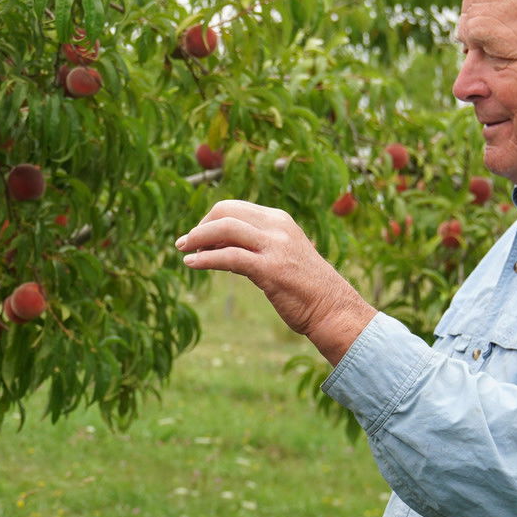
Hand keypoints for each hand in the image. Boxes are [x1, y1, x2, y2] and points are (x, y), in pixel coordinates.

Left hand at [176, 200, 377, 363]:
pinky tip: (191, 265)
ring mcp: (274, 246)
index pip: (234, 207)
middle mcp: (277, 226)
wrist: (333, 308)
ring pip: (224, 229)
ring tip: (183, 251)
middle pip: (225, 212)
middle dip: (200, 226)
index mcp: (279, 220)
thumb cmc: (305, 287)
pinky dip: (205, 259)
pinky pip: (228, 257)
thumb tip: (221, 245)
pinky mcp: (270, 269)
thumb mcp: (282, 254)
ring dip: (197, 238)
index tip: (198, 238)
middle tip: (185, 243)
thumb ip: (257, 245)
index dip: (210, 220)